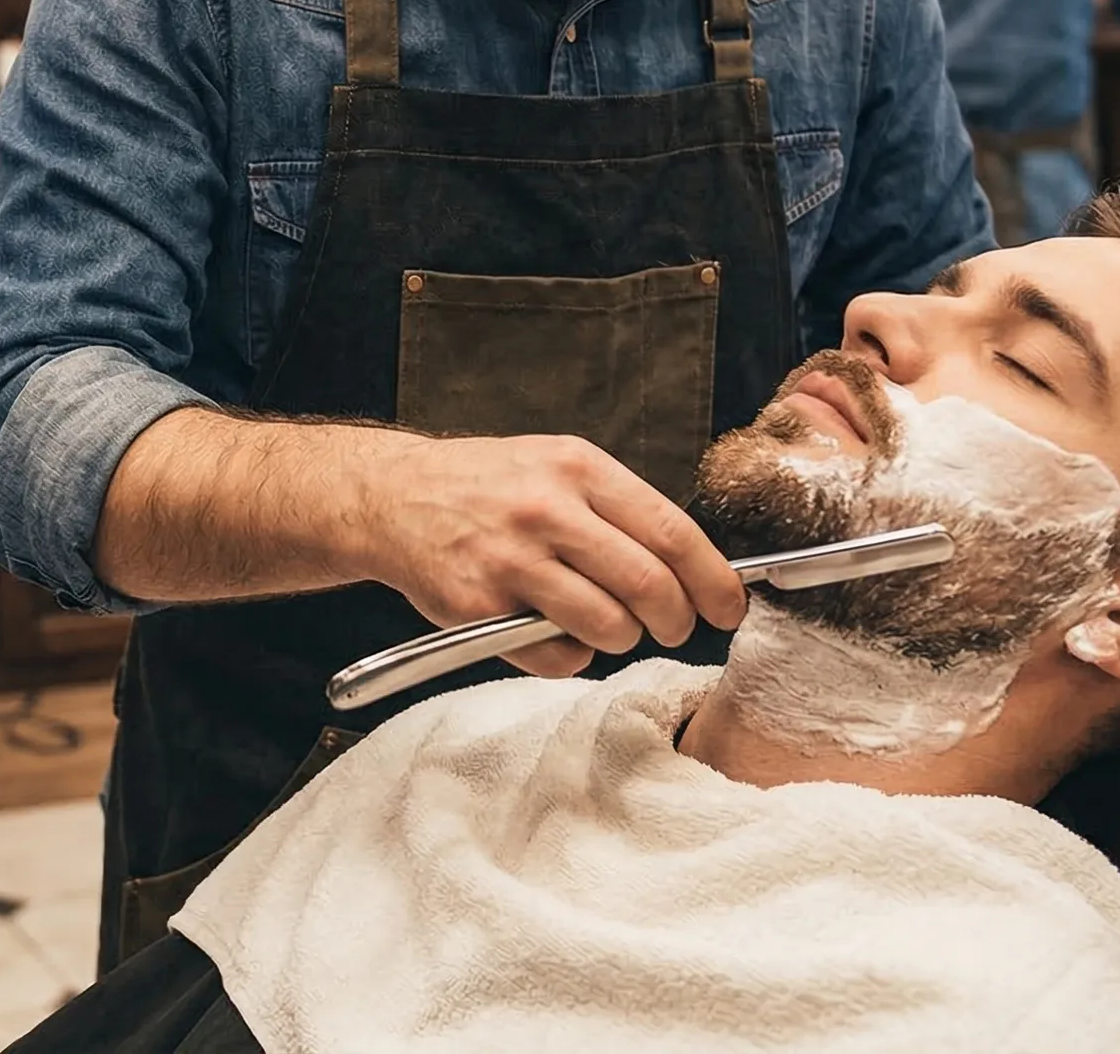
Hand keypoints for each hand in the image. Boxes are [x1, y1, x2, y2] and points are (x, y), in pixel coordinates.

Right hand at [349, 434, 746, 678]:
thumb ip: (616, 508)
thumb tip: (689, 565)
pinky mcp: (478, 607)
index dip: (713, 580)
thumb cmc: (485, 485)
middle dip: (675, 621)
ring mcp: (510, 560)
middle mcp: (546, 511)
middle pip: (648, 586)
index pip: (672, 532)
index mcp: (577, 469)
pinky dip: (569, 655)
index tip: (728, 606)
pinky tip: (551, 629)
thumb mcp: (554, 465)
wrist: (390, 495)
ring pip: (608, 626)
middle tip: (673, 628)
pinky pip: (555, 654)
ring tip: (606, 625)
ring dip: (622, 639)